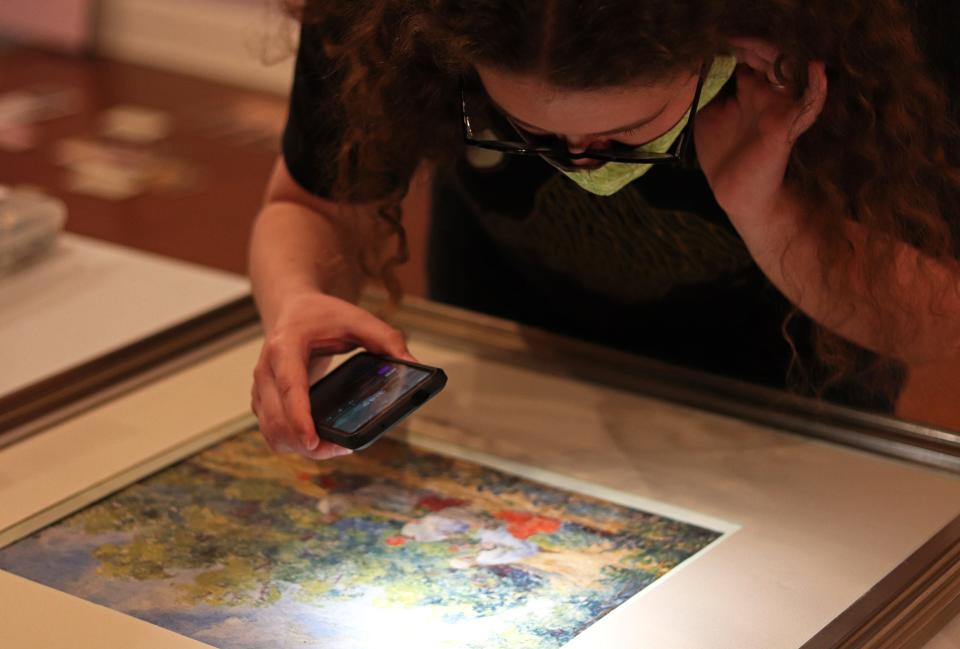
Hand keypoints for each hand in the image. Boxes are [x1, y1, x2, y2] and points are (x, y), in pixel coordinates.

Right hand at [251, 291, 415, 458]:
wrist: (292, 309)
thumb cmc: (325, 315)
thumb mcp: (358, 319)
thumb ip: (386, 339)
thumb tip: (412, 364)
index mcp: (285, 347)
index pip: (290, 388)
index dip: (299, 418)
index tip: (313, 442)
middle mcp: (265, 370)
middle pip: (277, 420)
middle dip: (307, 444)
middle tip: (344, 448)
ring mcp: (260, 388)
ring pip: (271, 433)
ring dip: (300, 448)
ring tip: (337, 446)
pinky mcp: (262, 402)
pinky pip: (272, 433)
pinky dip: (293, 444)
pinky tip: (321, 441)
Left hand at [695, 38, 827, 222]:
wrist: (735, 192)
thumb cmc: (722, 156)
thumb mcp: (708, 116)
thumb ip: (710, 91)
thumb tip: (702, 66)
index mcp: (749, 90)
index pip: (751, 56)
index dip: (738, 45)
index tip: (720, 37)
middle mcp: (768, 94)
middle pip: (769, 56)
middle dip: (751, 44)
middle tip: (730, 37)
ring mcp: (780, 107)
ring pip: (788, 69)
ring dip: (772, 53)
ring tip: (749, 44)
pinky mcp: (788, 125)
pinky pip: (811, 103)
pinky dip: (818, 86)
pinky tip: (816, 68)